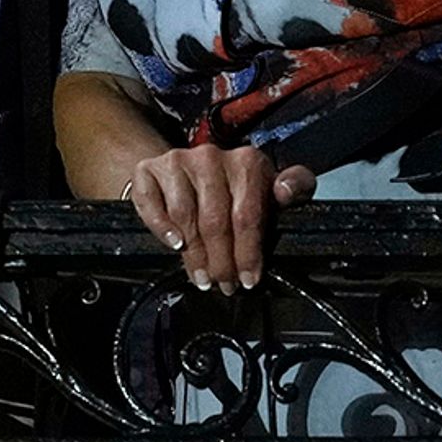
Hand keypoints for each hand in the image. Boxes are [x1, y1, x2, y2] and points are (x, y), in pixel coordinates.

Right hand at [119, 140, 318, 290]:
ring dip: (194, 254)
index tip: (249, 279)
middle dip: (221, 261)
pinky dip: (160, 226)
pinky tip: (174, 244)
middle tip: (225, 284)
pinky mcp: (148, 170)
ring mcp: (178, 162)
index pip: (247, 214)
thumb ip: (293, 188)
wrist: (188, 172)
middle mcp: (211, 156)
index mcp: (247, 162)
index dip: (248, 252)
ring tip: (203, 277)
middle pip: (215, 221)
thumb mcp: (269, 190)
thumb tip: (286, 191)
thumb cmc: (235, 191)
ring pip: (184, 216)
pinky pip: (150, 202)